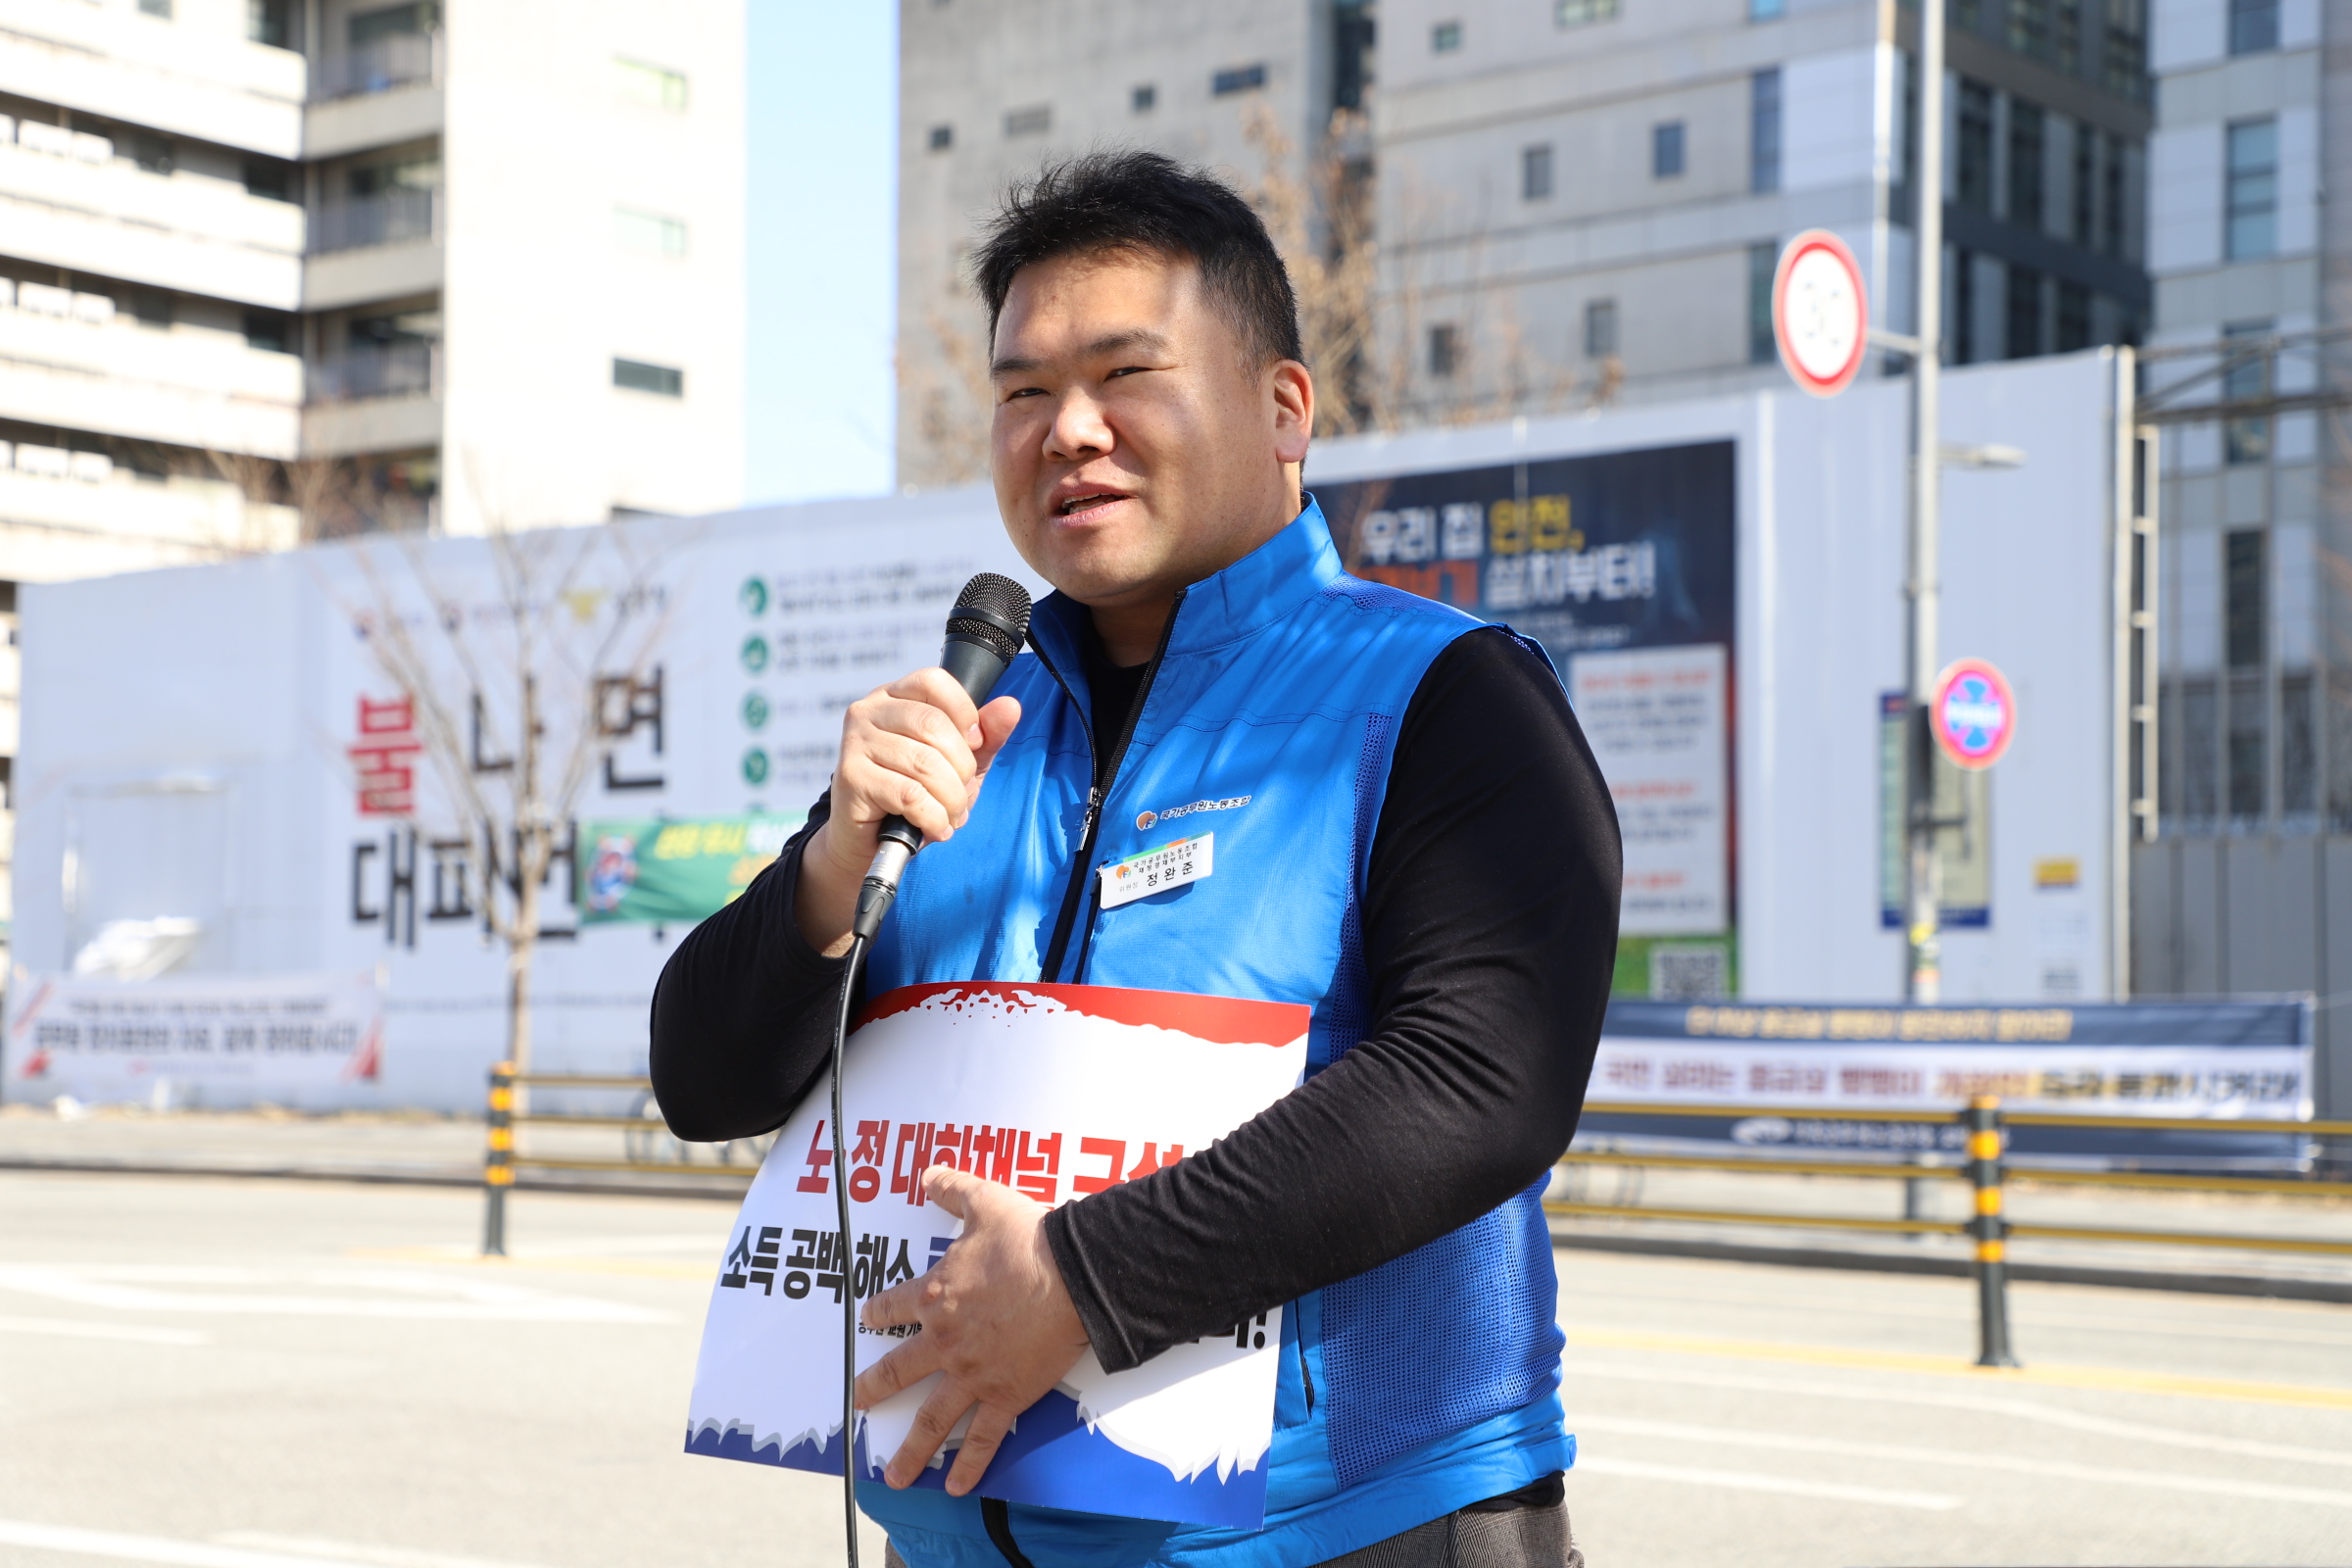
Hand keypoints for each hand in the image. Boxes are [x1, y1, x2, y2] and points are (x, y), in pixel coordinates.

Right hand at [795, 669, 1020, 953]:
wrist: (869, 844)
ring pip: (924, 763)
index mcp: (895, 696)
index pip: (934, 682)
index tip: (972, 748)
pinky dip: (934, 818)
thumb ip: (987, 736)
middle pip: (933, 724)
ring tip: (950, 817)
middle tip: (961, 794)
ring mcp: (855, 742)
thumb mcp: (960, 764)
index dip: (965, 715)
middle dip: (962, 768)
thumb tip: (1010, 707)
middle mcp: (869, 711)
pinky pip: (910, 795)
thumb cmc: (914, 797)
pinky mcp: (851, 778)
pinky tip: (935, 828)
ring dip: (951, 799)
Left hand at [853, 1165, 1090, 1494]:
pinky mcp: (1006, 1395)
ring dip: (910, 1450)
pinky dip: (969, 1464)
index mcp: (936, 1295)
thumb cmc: (1030, 1238)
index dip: (878, 1312)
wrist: (1074, 1276)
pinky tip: (956, 1487)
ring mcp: (973, 1374)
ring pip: (931, 1419)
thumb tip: (928, 1175)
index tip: (868, 1319)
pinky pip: (982, 1437)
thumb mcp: (985, 1201)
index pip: (892, 1307)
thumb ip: (952, 1188)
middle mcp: (945, 1340)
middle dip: (875, 1389)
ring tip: (893, 1475)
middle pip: (898, 1371)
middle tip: (859, 1402)